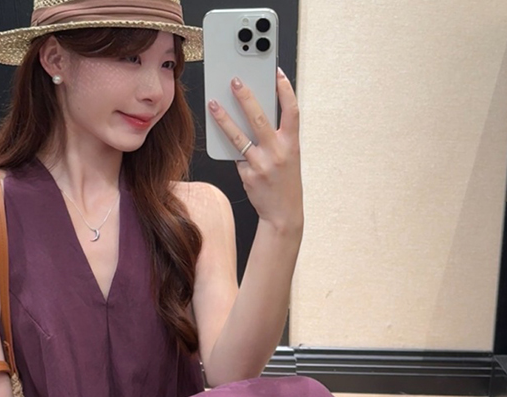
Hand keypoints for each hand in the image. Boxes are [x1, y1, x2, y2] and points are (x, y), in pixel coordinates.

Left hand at [207, 68, 302, 232]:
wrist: (283, 213)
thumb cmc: (285, 181)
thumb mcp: (289, 156)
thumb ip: (276, 136)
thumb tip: (254, 113)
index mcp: (293, 144)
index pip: (291, 110)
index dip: (285, 89)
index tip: (276, 72)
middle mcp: (278, 152)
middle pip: (260, 118)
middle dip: (246, 97)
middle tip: (234, 80)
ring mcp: (262, 165)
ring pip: (239, 137)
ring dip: (224, 119)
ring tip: (213, 104)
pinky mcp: (247, 175)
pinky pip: (235, 155)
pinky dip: (229, 146)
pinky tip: (221, 134)